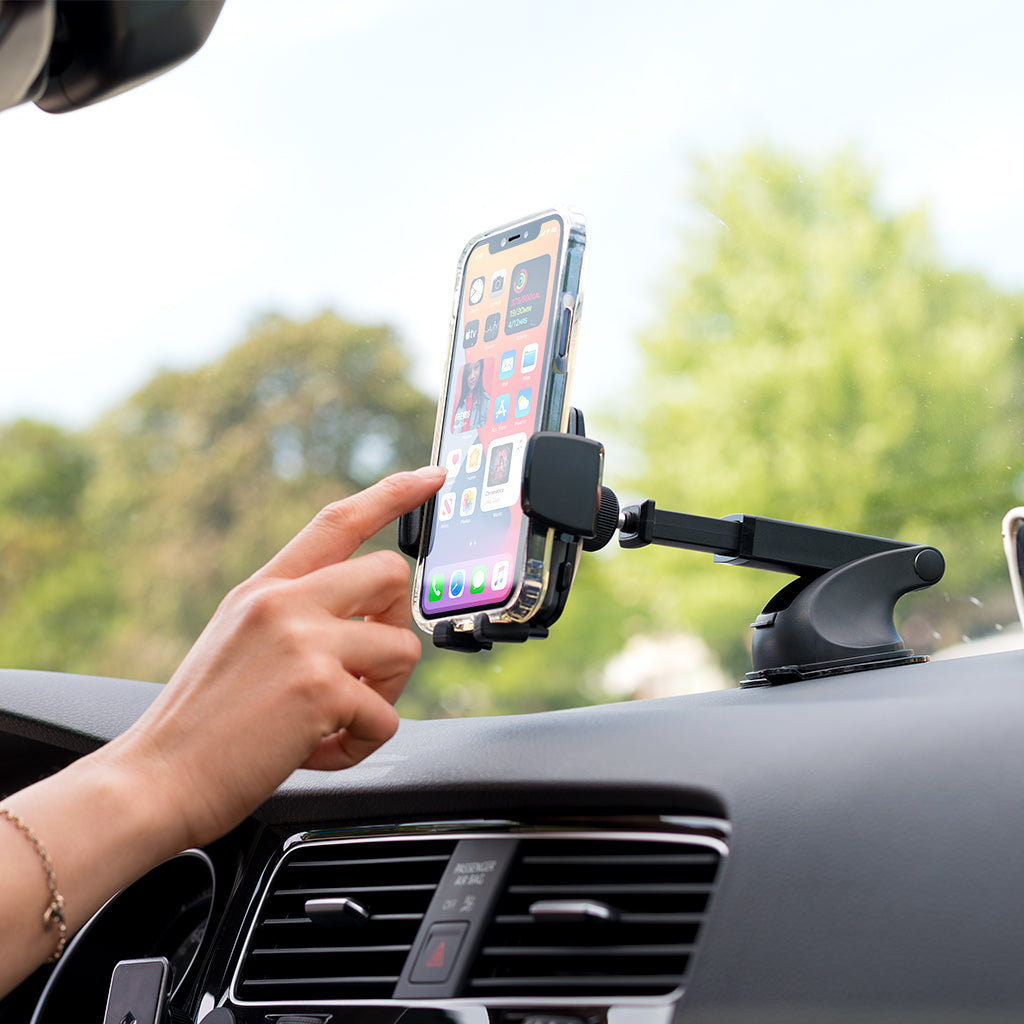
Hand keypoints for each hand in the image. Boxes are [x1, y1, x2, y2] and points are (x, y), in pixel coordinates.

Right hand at [102, 466, 444, 849]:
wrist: (154, 780)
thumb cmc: (199, 724)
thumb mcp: (239, 641)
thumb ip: (295, 617)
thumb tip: (364, 619)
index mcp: (266, 588)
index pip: (339, 520)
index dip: (394, 493)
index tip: (434, 475)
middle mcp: (285, 602)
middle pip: (391, 573)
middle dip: (398, 621)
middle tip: (370, 667)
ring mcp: (303, 641)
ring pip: (402, 647)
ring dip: (385, 692)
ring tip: (339, 720)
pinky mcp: (319, 689)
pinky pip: (386, 715)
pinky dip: (363, 743)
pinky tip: (320, 752)